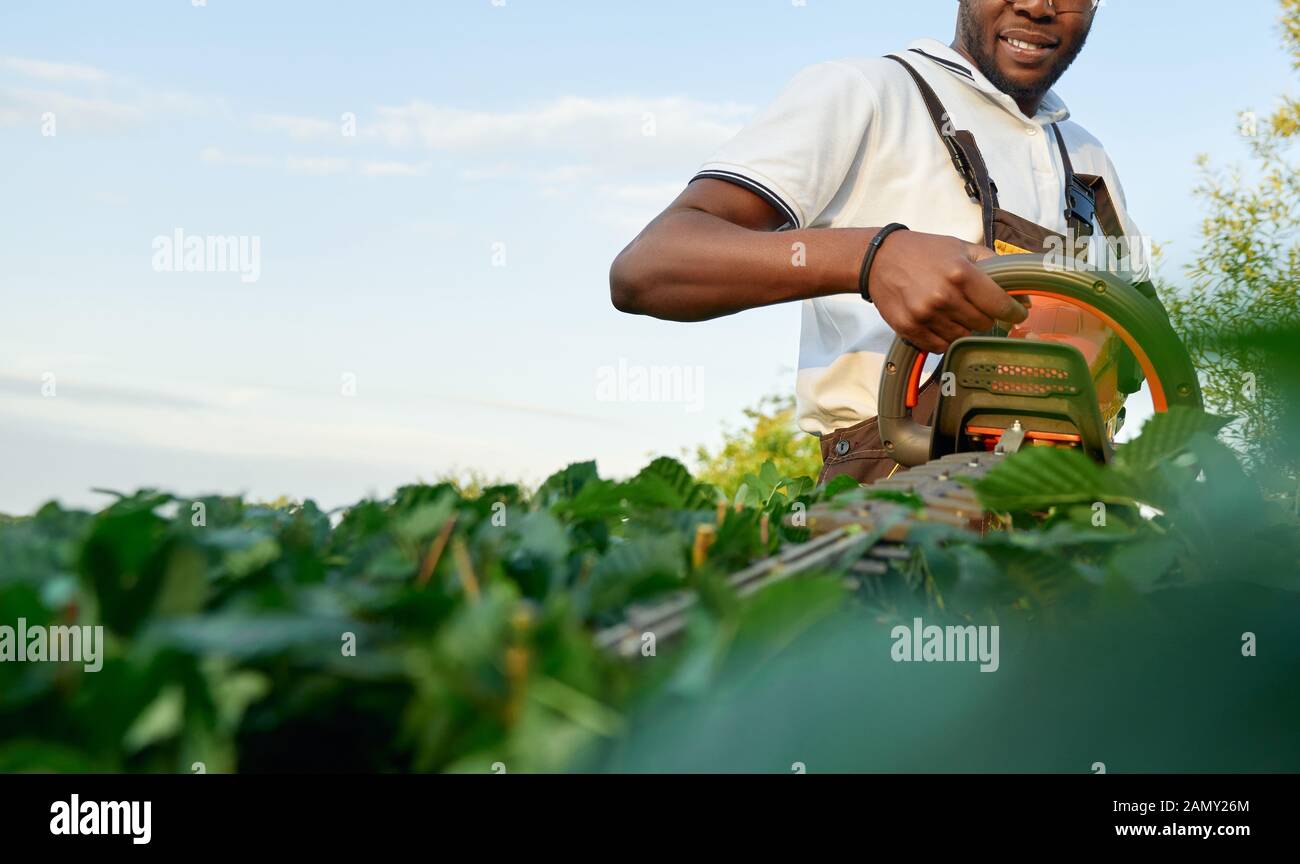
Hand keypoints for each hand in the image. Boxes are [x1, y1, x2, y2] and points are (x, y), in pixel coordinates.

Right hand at [866, 230, 1027, 353]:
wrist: (879, 259)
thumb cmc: (925, 252)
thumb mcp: (961, 248)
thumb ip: (994, 265)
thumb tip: (1024, 291)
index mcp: (961, 273)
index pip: (1000, 305)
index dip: (1014, 312)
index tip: (1018, 314)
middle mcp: (944, 296)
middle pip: (982, 324)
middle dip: (984, 316)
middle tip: (975, 307)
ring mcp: (925, 315)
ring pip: (962, 337)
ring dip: (963, 327)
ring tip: (953, 312)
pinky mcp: (909, 328)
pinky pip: (939, 346)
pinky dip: (944, 338)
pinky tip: (939, 322)